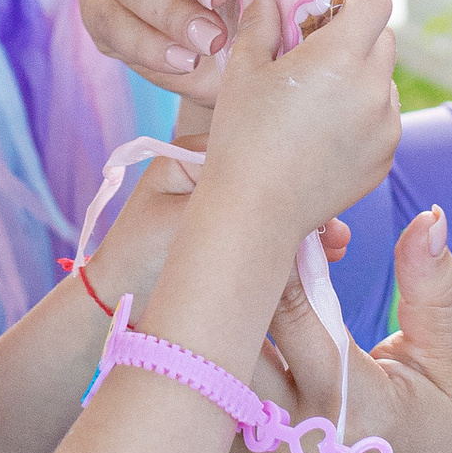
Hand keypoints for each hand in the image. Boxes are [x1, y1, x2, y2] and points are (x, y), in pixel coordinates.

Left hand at [76, 141, 352, 314]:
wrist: (114, 303)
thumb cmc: (139, 257)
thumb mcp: (183, 222)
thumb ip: (234, 206)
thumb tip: (291, 201)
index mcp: (192, 155)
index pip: (254, 149)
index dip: (292, 175)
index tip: (322, 203)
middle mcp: (211, 172)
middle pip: (272, 179)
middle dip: (307, 206)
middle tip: (337, 235)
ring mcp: (222, 203)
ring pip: (276, 206)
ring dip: (306, 227)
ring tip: (337, 248)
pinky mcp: (230, 234)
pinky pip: (269, 231)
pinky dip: (293, 243)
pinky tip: (323, 258)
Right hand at [195, 0, 397, 261]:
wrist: (254, 212)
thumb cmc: (242, 138)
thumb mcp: (244, 69)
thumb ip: (261, 20)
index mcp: (342, 57)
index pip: (377, 0)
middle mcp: (374, 89)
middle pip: (384, 38)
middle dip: (356, 31)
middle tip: (316, 42)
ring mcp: (385, 127)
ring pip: (384, 80)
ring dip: (360, 74)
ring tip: (317, 93)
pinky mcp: (385, 158)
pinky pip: (383, 118)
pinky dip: (363, 112)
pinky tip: (323, 127)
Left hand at [218, 206, 451, 452]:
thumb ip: (435, 291)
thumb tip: (429, 218)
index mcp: (360, 415)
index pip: (291, 313)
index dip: (280, 257)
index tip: (280, 220)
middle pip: (233, 348)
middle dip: (237, 295)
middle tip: (241, 252)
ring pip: (206, 390)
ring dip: (214, 344)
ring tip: (226, 302)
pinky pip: (205, 434)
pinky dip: (211, 394)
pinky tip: (226, 364)